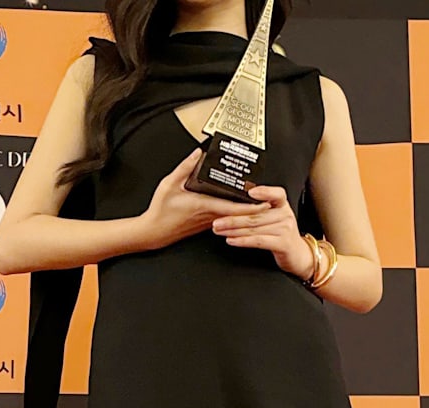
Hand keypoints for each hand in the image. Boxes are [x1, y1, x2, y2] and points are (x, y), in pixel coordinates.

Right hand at [139, 148, 270, 250]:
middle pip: (240, 214)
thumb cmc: (161, 211)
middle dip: (258, 210)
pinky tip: (244, 210)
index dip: (254, 206)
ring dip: (249, 213)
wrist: (154, 232)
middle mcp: (212, 216)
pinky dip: (238, 216)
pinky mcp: (207, 224)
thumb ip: (184, 167)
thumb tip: (197, 153)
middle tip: (274, 203)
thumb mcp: (169, 184)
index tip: (267, 201)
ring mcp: (211, 222)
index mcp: (206, 205)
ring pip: (235, 218)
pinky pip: (228, 220)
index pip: (236, 208)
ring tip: (264, 206)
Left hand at [210, 185, 312, 279]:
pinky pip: (259, 241)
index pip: (276, 193)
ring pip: (254, 228)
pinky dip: (243, 241)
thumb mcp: (275, 217)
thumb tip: (234, 204)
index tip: (250, 191)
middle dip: (233, 218)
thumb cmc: (282, 235)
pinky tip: (231, 240)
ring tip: (219, 230)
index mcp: (282, 205)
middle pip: (256, 214)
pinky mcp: (282, 244)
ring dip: (233, 229)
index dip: (264, 191)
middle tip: (216, 220)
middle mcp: (285, 215)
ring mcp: (285, 229)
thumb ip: (260, 210)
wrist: (298, 255)